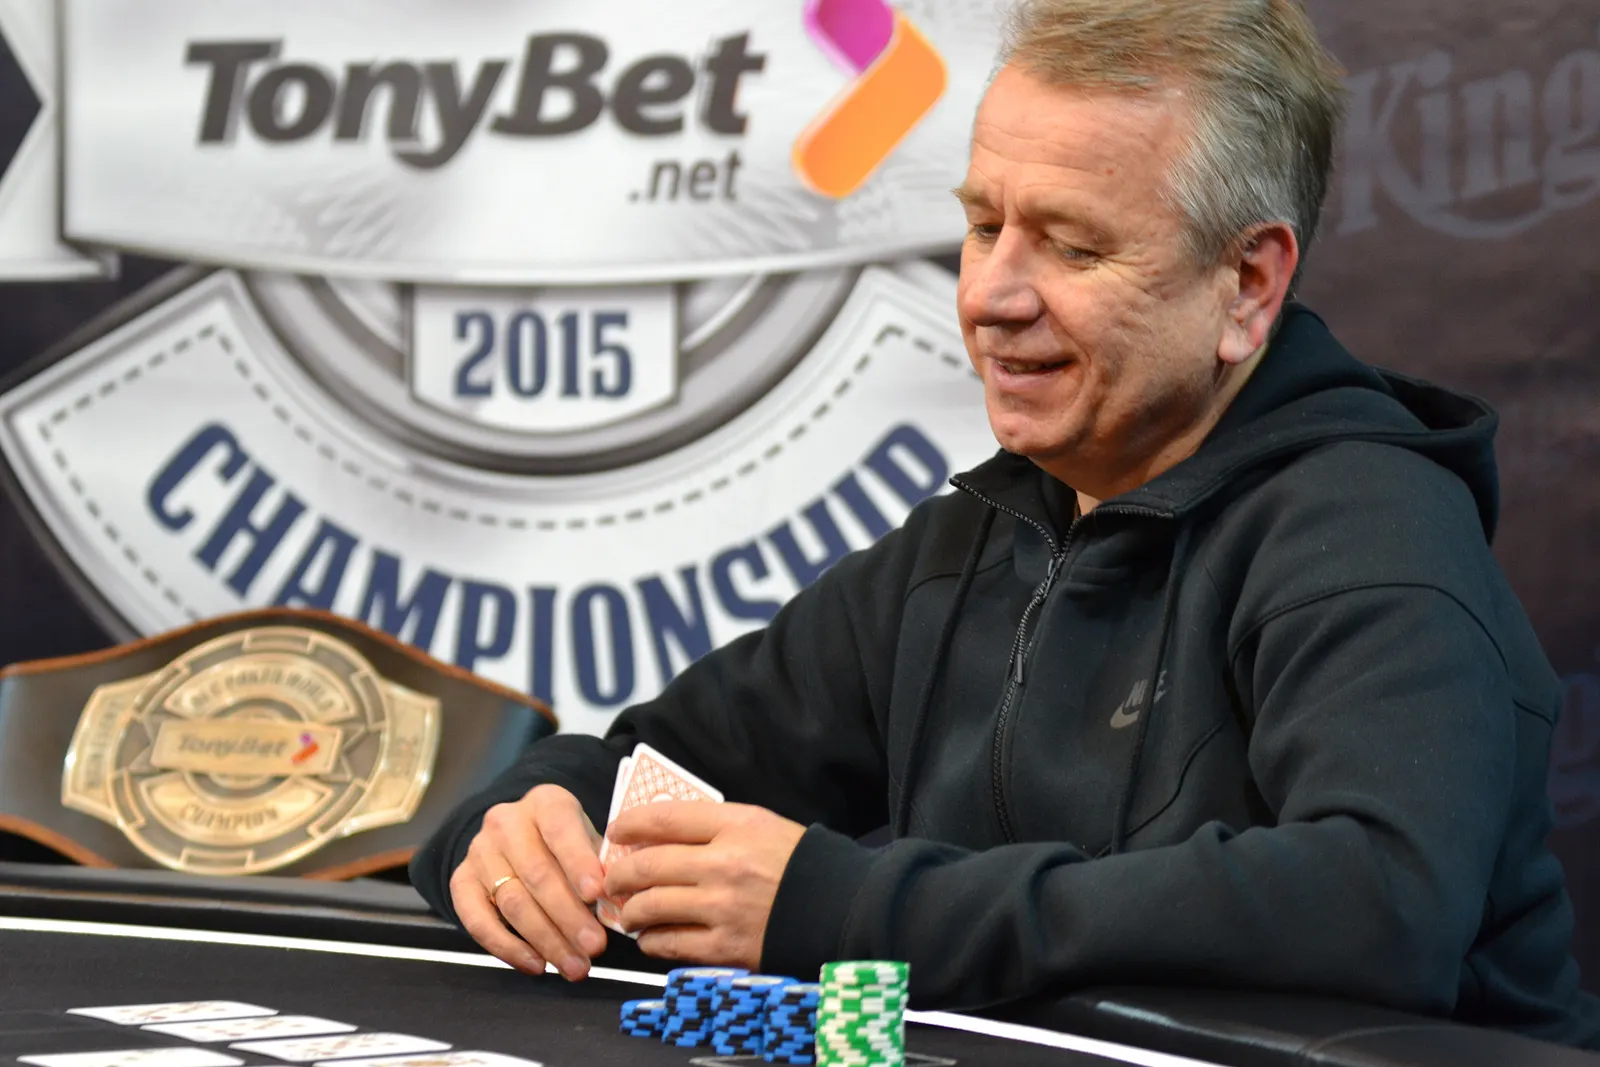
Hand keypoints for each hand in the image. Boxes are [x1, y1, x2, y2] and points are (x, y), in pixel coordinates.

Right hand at [450, 783, 608, 981]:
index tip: (597, 894)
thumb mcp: (589, 841)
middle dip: (568, 916)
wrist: (520, 837)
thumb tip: (615, 908)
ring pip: (512, 901)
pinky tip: (536, 965)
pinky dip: (508, 948)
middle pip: (537, 873)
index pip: (560, 829)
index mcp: (545, 802)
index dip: (578, 862)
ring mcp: (479, 851)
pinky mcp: (460, 880)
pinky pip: (478, 920)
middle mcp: (506, 822)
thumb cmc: (567, 845)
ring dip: (546, 940)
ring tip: (575, 966)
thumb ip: (600, 867)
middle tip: (594, 948)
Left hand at [604, 802, 807, 968]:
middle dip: (621, 873)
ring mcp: (723, 907)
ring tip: (630, 913)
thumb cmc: (803, 866)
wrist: (844, 910)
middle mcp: (725, 863)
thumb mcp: (766, 827)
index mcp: (738, 825)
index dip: (631, 823)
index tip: (617, 830)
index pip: (666, 817)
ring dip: (631, 910)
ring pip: (652, 905)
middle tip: (614, 880)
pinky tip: (651, 938)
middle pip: (649, 864)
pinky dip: (652, 941)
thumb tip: (664, 837)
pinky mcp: (727, 946)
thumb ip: (718, 829)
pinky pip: (670, 944)